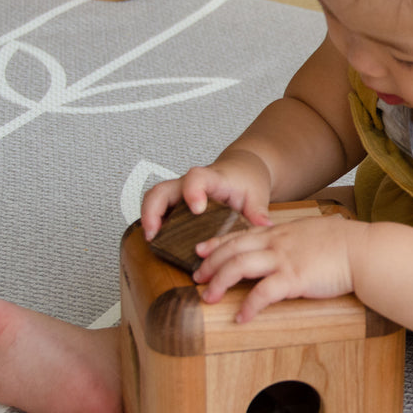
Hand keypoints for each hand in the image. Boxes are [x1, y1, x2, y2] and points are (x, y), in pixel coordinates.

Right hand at [141, 150, 272, 240]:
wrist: (242, 170)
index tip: (197, 208)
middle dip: (153, 210)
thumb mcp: (256, 195)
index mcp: (212, 178)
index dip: (193, 191)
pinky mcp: (176, 203)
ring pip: (154, 198)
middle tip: (155, 233)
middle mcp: (190, 184)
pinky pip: (158, 209)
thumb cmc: (246, 180)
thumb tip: (263, 226)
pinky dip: (154, 223)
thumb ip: (258, 211)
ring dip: (148, 218)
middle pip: (162, 189)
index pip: (196, 178)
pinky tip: (158, 241)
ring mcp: (180, 193)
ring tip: (152, 240)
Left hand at [193, 215, 359, 321]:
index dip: (216, 243)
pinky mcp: (294, 279)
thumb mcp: (312, 231)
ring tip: (208, 298)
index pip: (240, 235)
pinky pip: (263, 293)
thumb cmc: (344, 243)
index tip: (200, 250)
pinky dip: (248, 306)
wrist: (362, 250)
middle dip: (210, 265)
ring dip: (219, 283)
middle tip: (197, 278)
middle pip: (232, 250)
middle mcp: (277, 243)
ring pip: (239, 266)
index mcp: (280, 232)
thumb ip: (294, 237)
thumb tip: (288, 244)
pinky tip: (241, 317)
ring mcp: (284, 259)